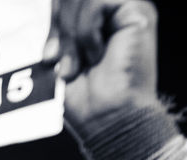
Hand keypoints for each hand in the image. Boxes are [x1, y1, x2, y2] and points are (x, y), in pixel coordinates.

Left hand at [48, 0, 158, 137]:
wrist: (107, 120)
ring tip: (75, 64)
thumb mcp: (60, 55)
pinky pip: (97, 2)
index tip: (48, 56)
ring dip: (71, 34)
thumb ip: (59, 26)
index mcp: (97, 19)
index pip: (66, 0)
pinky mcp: (138, 11)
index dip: (53, 19)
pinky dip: (87, 33)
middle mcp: (113, 10)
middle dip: (59, 27)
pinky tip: (96, 55)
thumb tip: (50, 4)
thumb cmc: (85, 99)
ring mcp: (127, 8)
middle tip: (56, 60)